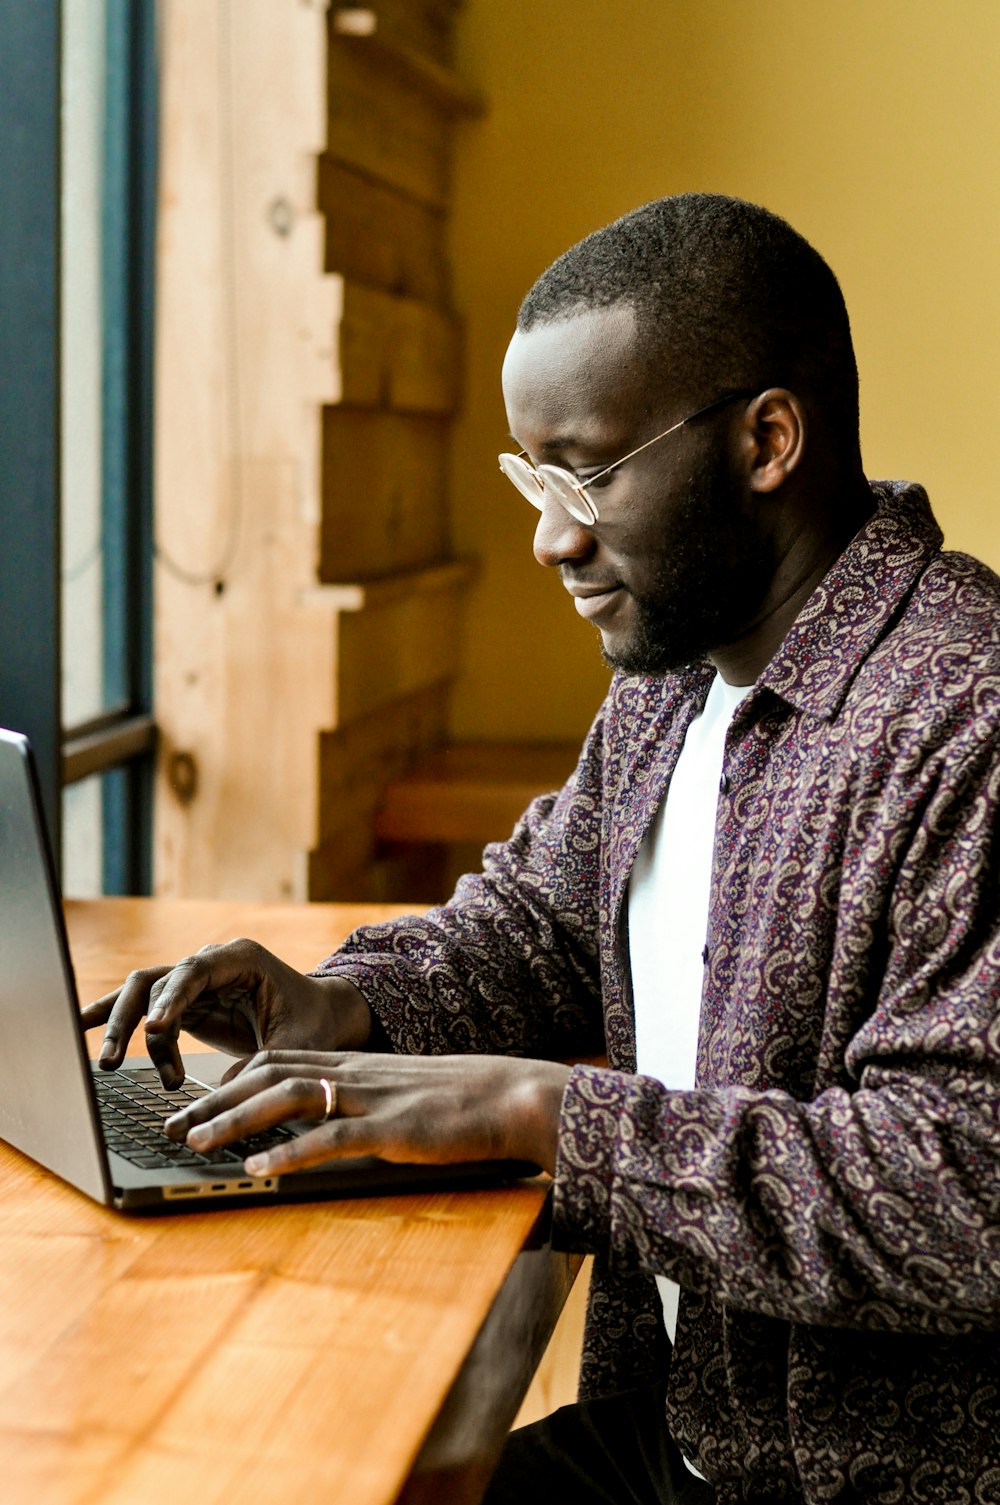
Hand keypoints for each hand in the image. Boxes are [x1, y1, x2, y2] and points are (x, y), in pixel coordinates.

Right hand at [80, 939, 372, 1088]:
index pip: (193, 972)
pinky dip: (115, 1017)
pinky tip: (81, 1029)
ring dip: (123, 1027)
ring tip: (111, 1064)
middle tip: (116, 1059)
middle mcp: (211, 963)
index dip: (171, 999)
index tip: (156, 1028)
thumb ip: (259, 1065)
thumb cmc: (316, 1026)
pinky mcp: (186, 1003)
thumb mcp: (295, 1045)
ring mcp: (194, 981)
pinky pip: (145, 1007)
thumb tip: (219, 1096)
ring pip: (143, 994)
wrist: (325, 1017)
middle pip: (155, 981)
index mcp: (241, 959)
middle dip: (131, 1018)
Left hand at [163, 1049, 571, 1176]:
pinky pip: (331, 1140)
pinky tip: (259, 1172)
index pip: (277, 1061)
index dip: (230, 1081)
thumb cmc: (464, 1102)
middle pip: (269, 1075)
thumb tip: (323, 1129)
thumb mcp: (402, 1095)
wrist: (515, 1095)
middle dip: (215, 1100)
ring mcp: (372, 1099)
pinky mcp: (393, 1130)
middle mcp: (354, 1074)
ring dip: (235, 1122)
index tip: (194, 1104)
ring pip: (288, 1100)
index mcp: (355, 1065)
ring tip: (196, 1143)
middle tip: (172, 1127)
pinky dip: (289, 1156)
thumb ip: (361, 1105)